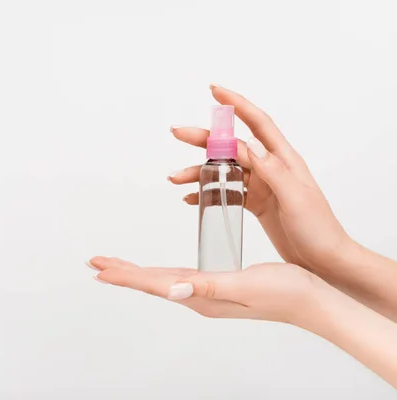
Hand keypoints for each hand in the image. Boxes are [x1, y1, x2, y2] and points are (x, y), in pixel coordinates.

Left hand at [89, 256, 321, 326]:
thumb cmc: (284, 292)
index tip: (98, 269)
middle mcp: (199, 297)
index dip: (124, 275)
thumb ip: (206, 287)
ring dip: (136, 273)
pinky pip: (179, 279)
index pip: (153, 284)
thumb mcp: (244, 284)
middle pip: (151, 282)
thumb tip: (171, 291)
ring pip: (162, 280)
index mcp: (201, 296)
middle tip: (94, 263)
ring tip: (115, 267)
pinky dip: (160, 273)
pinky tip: (158, 273)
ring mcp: (207, 294)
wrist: (312, 301)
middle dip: (122, 273)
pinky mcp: (217, 286)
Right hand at [169, 85, 349, 272]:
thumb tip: (248, 144)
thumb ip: (272, 170)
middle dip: (204, 138)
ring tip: (176, 178)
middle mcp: (269, 167)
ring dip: (199, 172)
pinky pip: (226, 192)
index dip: (236, 104)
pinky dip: (207, 193)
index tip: (214, 90)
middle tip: (177, 132)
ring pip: (224, 171)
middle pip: (231, 146)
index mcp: (283, 160)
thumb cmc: (318, 229)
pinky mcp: (255, 203)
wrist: (324, 260)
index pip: (257, 124)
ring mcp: (261, 185)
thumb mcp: (295, 198)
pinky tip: (191, 197)